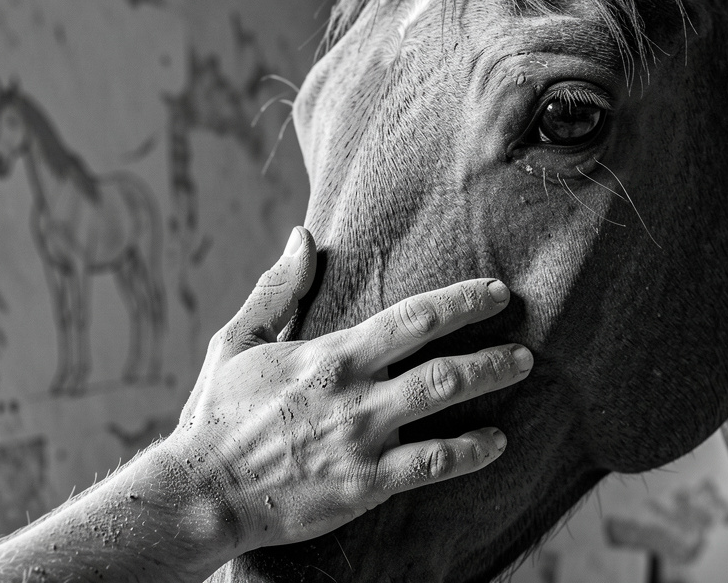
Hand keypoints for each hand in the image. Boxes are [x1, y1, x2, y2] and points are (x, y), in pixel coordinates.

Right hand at [168, 226, 532, 555]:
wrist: (202, 490)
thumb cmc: (216, 415)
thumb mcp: (237, 341)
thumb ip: (277, 290)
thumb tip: (302, 237)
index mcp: (329, 355)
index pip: (410, 318)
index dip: (460, 302)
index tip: (495, 292)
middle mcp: (355, 393)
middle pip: (441, 361)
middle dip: (490, 349)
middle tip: (525, 344)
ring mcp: (364, 440)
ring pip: (444, 404)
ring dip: (488, 384)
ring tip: (521, 373)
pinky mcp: (366, 485)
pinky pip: (432, 465)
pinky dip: (471, 452)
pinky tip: (495, 444)